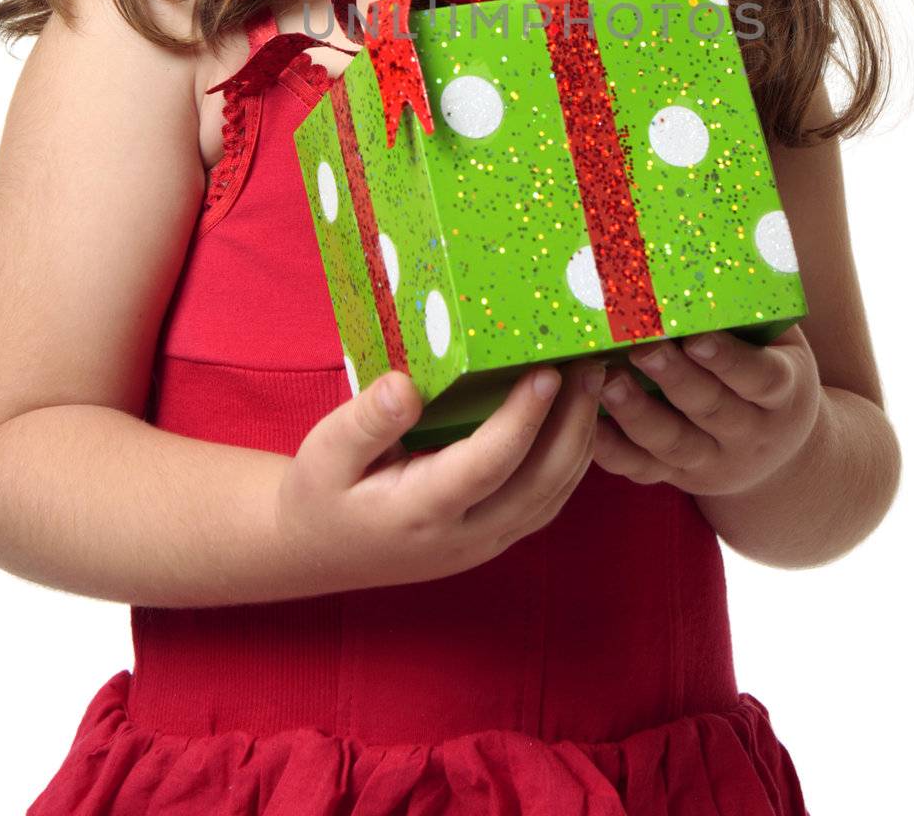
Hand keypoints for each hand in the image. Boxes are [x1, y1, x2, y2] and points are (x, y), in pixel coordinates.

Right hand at [274, 358, 607, 594]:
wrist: (316, 548)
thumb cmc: (321, 491)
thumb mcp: (324, 452)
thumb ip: (365, 422)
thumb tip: (404, 387)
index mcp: (419, 512)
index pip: (487, 465)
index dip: (523, 418)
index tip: (549, 371)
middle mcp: (463, 536)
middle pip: (538, 483)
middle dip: (573, 423)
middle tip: (594, 364)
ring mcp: (484, 543)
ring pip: (552, 496)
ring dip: (582, 438)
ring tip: (597, 380)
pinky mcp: (494, 536)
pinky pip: (546, 500)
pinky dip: (571, 459)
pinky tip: (579, 417)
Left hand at [592, 325, 821, 496]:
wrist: (781, 455)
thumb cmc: (769, 369)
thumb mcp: (779, 343)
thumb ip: (751, 311)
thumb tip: (710, 247)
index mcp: (783, 394)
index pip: (760, 378)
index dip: (728, 359)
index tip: (696, 337)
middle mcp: (750, 434)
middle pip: (712, 409)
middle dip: (674, 379)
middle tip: (641, 348)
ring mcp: (713, 462)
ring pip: (674, 443)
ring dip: (637, 413)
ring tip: (607, 381)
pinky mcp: (679, 477)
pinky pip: (642, 469)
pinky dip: (612, 449)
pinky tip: (586, 421)